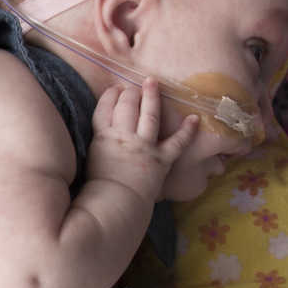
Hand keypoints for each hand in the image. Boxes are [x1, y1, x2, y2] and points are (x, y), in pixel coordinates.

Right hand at [85, 81, 198, 206]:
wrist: (115, 205)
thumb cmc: (98, 188)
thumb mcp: (91, 159)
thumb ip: (99, 141)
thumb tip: (104, 131)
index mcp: (103, 138)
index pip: (104, 109)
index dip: (110, 96)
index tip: (114, 89)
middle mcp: (124, 137)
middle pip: (126, 107)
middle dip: (130, 93)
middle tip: (132, 86)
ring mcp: (144, 147)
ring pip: (149, 116)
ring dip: (151, 97)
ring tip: (153, 82)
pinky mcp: (161, 160)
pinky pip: (177, 143)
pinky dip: (188, 131)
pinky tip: (195, 118)